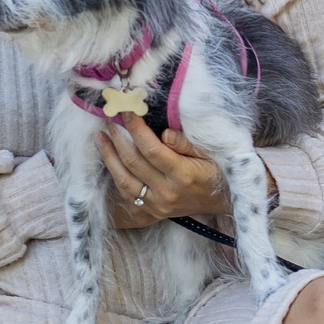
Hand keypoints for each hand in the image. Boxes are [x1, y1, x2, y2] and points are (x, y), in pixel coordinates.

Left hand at [97, 115, 258, 228]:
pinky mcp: (152, 212)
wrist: (223, 202)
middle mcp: (167, 192)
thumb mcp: (209, 153)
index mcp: (183, 174)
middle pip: (134, 163)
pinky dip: (115, 176)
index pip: (152, 149)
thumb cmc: (217, 172)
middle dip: (118, 139)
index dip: (136, 129)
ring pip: (124, 180)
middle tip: (110, 120)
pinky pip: (127, 194)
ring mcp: (157, 205)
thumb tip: (165, 133)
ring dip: (109, 157)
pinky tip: (109, 160)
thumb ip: (186, 143)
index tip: (127, 111)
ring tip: (100, 138)